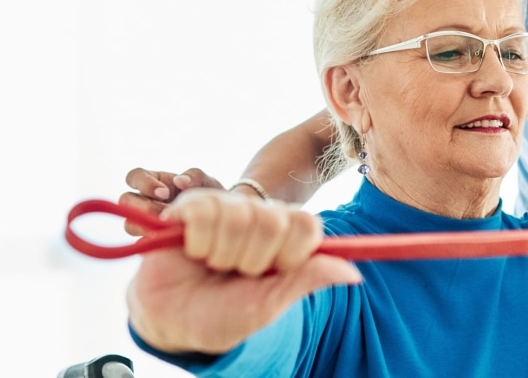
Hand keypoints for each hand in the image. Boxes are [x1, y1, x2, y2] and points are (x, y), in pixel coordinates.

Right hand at [120, 167, 224, 235]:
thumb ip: (195, 176)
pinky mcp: (149, 242)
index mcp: (153, 182)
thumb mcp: (207, 182)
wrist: (219, 221)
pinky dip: (152, 242)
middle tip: (167, 212)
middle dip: (145, 206)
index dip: (144, 183)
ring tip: (168, 227)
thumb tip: (179, 180)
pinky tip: (168, 242)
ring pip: (129, 223)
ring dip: (145, 225)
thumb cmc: (208, 196)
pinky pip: (140, 244)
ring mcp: (143, 222)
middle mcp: (144, 201)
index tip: (165, 192)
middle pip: (126, 200)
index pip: (134, 177)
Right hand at [128, 189, 361, 353]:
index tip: (272, 273)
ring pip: (239, 217)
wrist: (173, 321)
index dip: (290, 254)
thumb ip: (308, 281)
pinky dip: (198, 242)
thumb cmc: (223, 314)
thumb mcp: (269, 305)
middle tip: (236, 273)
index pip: (307, 225)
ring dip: (222, 254)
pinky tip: (193, 252)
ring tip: (212, 265)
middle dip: (253, 260)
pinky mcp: (192, 206)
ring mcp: (227, 207)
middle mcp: (260, 216)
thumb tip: (354, 273)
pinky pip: (205, 214)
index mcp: (286, 236)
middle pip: (274, 222)